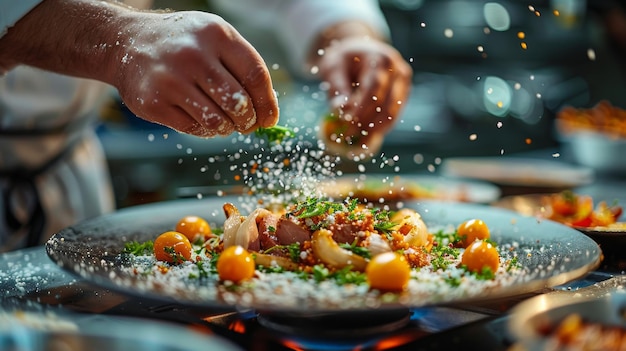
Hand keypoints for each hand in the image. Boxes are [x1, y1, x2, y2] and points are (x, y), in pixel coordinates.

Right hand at [114, 11, 278, 136]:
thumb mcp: (214, 38)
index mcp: (216, 35)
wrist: (127, 43)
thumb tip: (267, 108)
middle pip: (239, 103)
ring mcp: (171, 80)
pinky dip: (205, 130)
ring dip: (227, 128)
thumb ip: (241, 66)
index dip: (267, 104)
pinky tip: (202, 119)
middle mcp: (194, 55)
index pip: (255, 76)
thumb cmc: (184, 44)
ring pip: (218, 122)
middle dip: (248, 121)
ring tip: (224, 122)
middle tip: (247, 124)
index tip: (269, 119)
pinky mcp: (154, 103)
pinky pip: (194, 128)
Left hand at [317, 37, 411, 157]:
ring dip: (375, 130)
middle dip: (366, 123)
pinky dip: (380, 128)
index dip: (360, 110)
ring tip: (358, 142)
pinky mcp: (403, 94)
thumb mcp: (333, 68)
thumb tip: (339, 110)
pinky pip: (393, 115)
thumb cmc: (343, 59)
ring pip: (393, 113)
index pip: (373, 89)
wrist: (359, 51)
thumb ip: (336, 88)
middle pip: (386, 103)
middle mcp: (398, 69)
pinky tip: (366, 137)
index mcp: (381, 58)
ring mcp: (404, 83)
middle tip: (348, 136)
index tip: (346, 126)